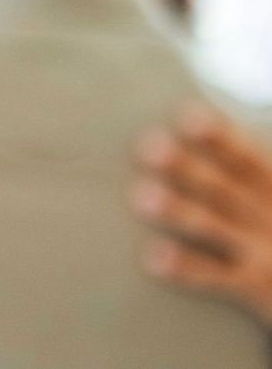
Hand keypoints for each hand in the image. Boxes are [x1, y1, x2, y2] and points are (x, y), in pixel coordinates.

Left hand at [130, 104, 271, 326]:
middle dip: (188, 168)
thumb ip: (243, 171)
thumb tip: (192, 118)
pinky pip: (217, 276)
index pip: (245, 156)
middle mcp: (269, 213)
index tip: (187, 116)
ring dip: (179, 211)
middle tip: (149, 147)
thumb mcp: (268, 192)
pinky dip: (187, 268)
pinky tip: (154, 259)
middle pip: (223, 186)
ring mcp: (264, 250)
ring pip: (214, 226)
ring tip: (142, 196)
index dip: (219, 137)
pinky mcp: (256, 285)